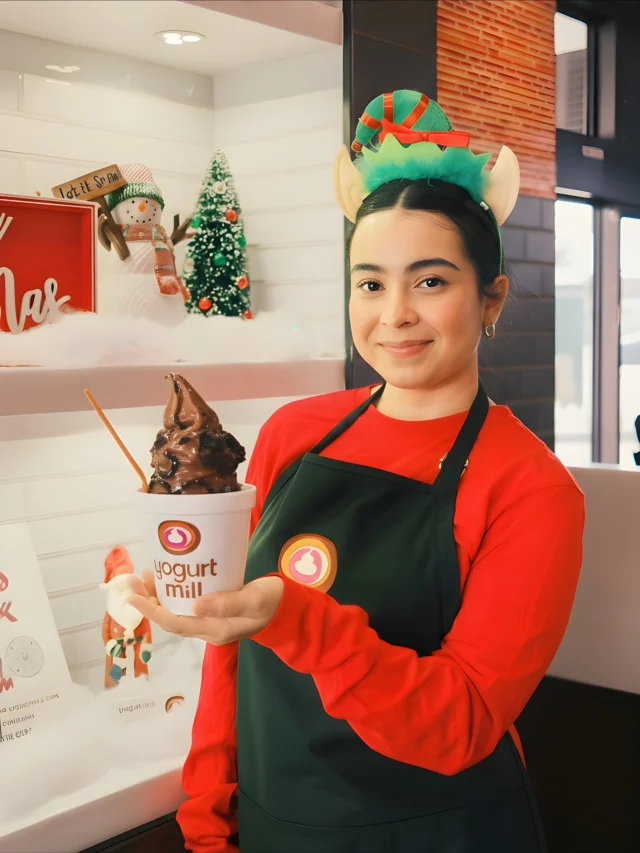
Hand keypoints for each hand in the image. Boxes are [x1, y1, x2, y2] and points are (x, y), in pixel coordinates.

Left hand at [127, 571, 283, 644]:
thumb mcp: (254, 599)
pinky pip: (187, 604)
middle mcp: (207, 628)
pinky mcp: (215, 610)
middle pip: (170, 617)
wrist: (288, 607)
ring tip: (147, 575)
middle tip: (134, 579)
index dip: (151, 610)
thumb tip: (196, 605)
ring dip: (159, 596)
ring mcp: (211, 620)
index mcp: (214, 629)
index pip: (174, 622)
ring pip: (177, 610)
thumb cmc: (272, 602)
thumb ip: (228, 603)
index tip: (133, 596)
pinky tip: (172, 577)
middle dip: (149, 601)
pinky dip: (174, 591)